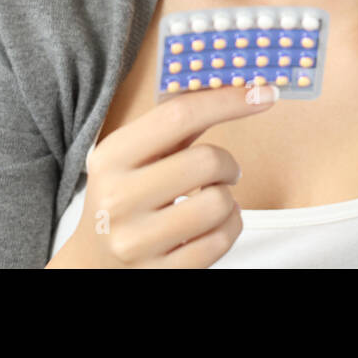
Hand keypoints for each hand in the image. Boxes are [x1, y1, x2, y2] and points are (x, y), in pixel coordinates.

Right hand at [45, 84, 278, 267]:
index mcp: (111, 156)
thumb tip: (235, 86)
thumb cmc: (127, 194)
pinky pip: (221, 241)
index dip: (228, 100)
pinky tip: (211, 226)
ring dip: (228, 199)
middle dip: (228, 163)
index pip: (178, 115)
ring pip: (220, 203)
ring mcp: (137, 240)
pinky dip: (228, 227)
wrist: (94, 262)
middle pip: (207, 160)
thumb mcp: (135, 155)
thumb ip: (176, 123)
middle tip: (223, 171)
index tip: (264, 93)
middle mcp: (118, 198)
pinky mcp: (160, 272)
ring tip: (211, 200)